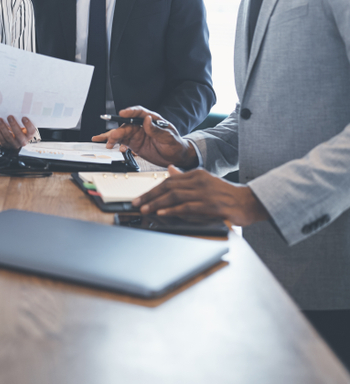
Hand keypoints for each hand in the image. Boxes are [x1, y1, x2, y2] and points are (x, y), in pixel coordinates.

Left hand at [0, 115, 35, 150]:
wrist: (14, 139)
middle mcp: (23, 141)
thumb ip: (21, 119)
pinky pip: (2, 139)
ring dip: (3, 127)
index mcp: (29, 135)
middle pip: (19, 135)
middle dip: (14, 125)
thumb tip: (16, 108)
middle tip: (9, 116)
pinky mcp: (6, 145)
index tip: (24, 117)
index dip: (28, 125)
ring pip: (8, 137)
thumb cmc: (19, 129)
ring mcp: (14, 144)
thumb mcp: (23, 125)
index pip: (31, 131)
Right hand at [92, 105, 197, 169]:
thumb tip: (147, 119)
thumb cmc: (176, 144)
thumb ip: (156, 129)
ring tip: (108, 142)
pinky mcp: (135, 144)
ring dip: (114, 137)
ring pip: (122, 133)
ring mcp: (138, 135)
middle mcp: (143, 126)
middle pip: (127, 124)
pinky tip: (110, 145)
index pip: (139, 113)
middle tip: (113, 136)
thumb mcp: (168, 137)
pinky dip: (115, 143)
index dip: (130, 112)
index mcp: (152, 120)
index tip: (122, 113)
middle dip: (119, 130)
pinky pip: (122, 141)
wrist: (177, 157)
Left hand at [133, 165, 268, 225]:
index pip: (168, 180)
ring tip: (144, 209)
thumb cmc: (226, 193)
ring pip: (175, 196)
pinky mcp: (210, 205)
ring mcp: (205, 193)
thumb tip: (170, 170)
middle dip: (149, 196)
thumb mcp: (205, 180)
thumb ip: (186, 177)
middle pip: (168, 187)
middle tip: (136, 203)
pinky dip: (173, 210)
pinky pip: (187, 207)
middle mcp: (199, 181)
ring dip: (157, 203)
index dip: (152, 189)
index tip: (140, 197)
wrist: (248, 202)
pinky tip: (162, 212)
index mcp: (196, 174)